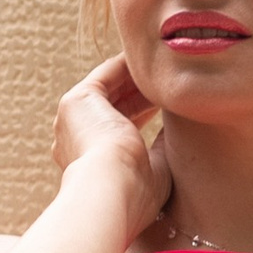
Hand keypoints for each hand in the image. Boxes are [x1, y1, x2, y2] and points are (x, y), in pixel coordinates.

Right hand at [53, 55, 169, 232]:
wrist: (111, 190)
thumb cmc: (137, 193)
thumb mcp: (156, 169)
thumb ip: (163, 149)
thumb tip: (180, 129)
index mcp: (92, 162)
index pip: (119, 129)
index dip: (144, 112)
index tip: (168, 101)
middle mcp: (76, 140)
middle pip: (114, 106)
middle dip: (142, 91)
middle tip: (169, 80)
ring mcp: (73, 120)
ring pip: (110, 89)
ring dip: (137, 76)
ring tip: (165, 66)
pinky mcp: (76, 101)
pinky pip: (106, 75)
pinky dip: (129, 65)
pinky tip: (154, 58)